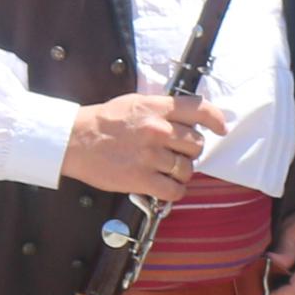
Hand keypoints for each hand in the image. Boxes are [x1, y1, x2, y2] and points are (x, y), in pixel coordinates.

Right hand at [62, 89, 229, 198]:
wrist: (74, 140)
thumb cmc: (103, 122)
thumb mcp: (135, 103)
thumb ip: (162, 109)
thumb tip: (187, 119)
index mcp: (157, 108)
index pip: (199, 110)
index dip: (215, 119)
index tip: (220, 128)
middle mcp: (157, 130)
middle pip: (196, 144)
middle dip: (190, 151)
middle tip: (177, 153)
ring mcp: (151, 155)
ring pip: (187, 169)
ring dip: (181, 172)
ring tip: (167, 170)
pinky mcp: (142, 179)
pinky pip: (174, 190)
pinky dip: (174, 191)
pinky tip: (166, 187)